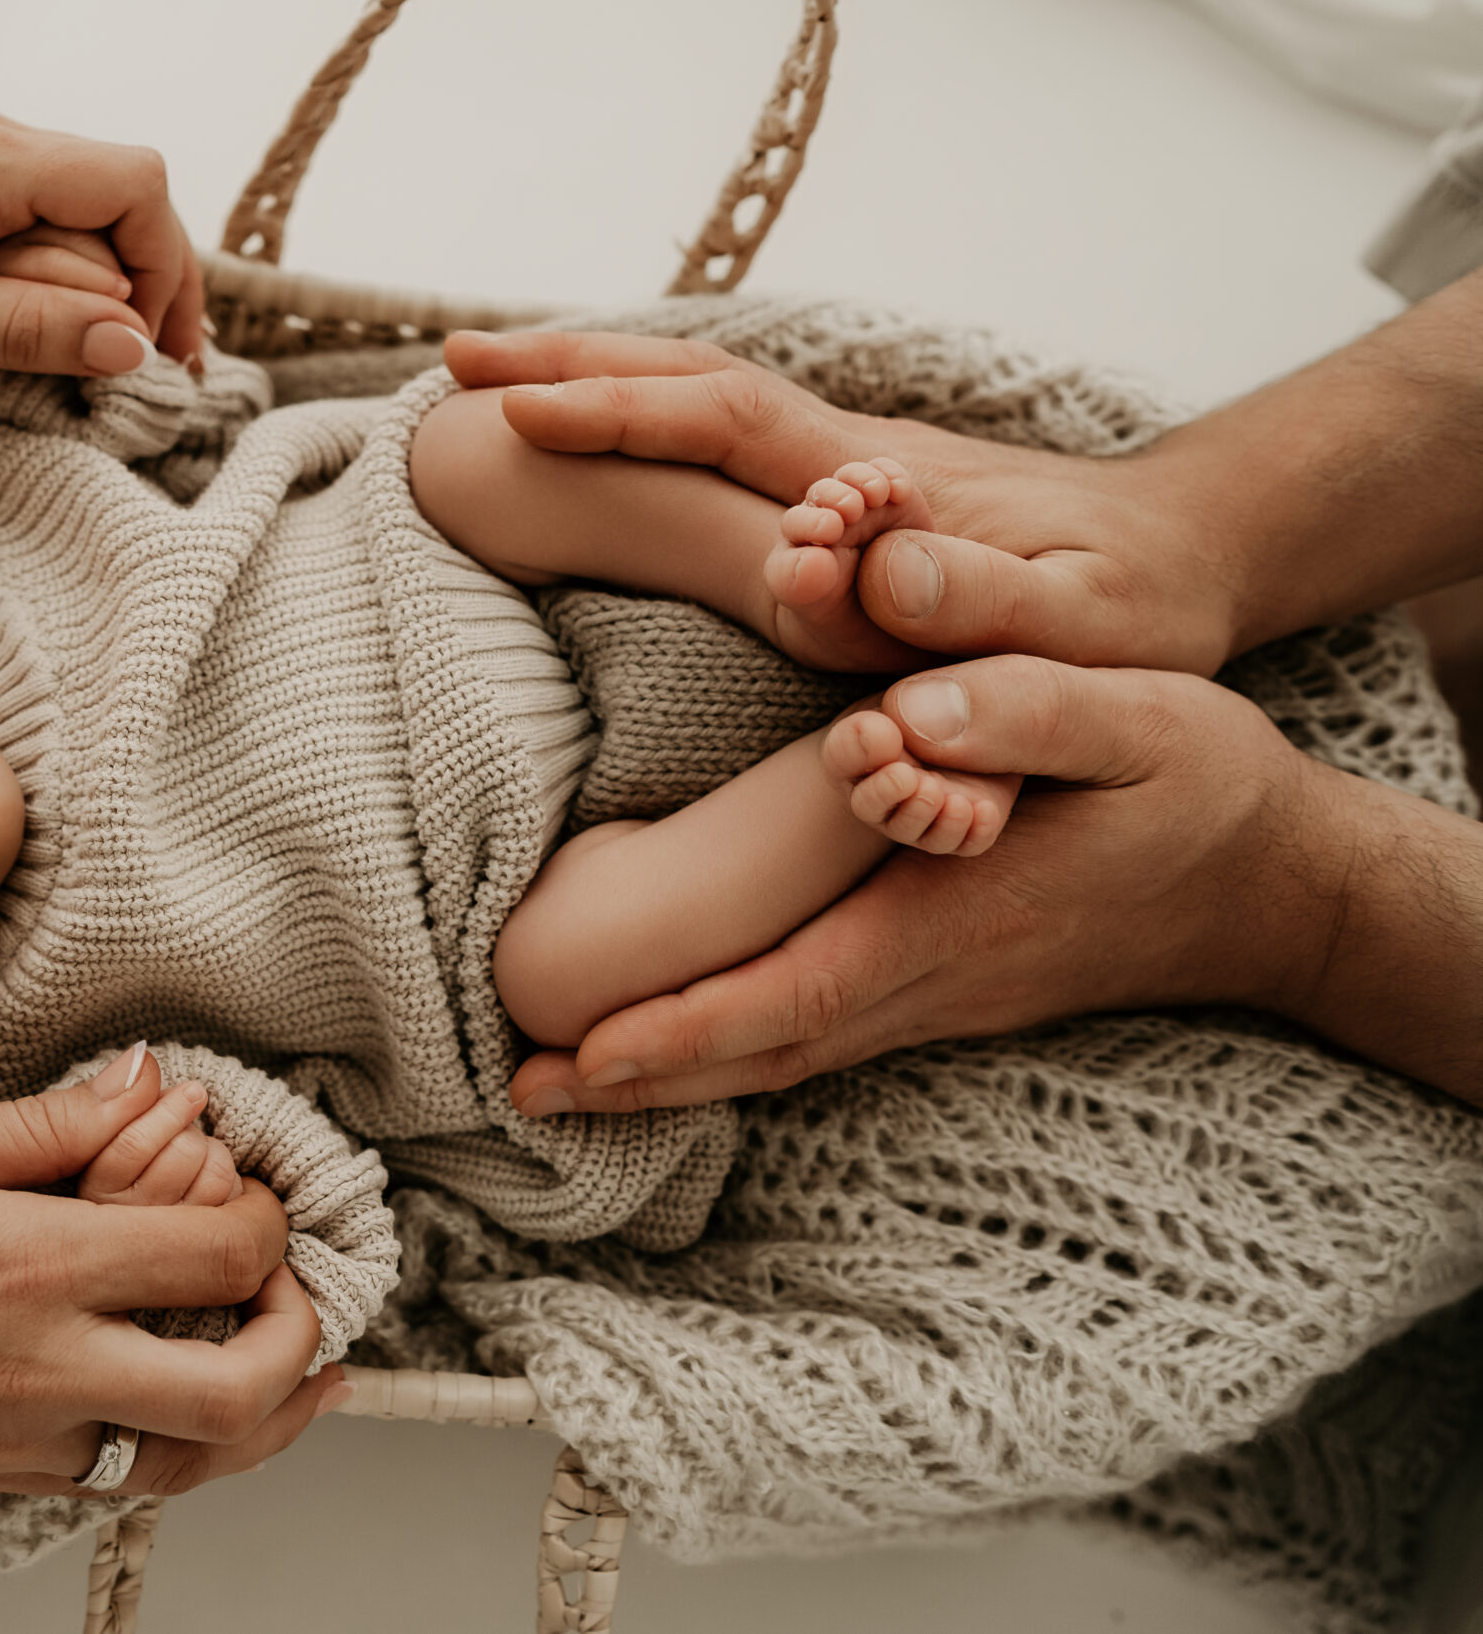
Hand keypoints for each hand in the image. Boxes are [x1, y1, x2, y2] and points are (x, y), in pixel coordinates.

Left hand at [0, 94, 205, 377]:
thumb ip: (21, 332)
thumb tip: (132, 343)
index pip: (137, 186)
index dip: (170, 274)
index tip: (155, 361)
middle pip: (111, 198)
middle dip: (121, 291)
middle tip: (87, 384)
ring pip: (65, 206)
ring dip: (69, 287)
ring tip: (19, 361)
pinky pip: (15, 206)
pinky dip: (26, 268)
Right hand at [0, 1045, 342, 1558]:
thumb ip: (31, 1125)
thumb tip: (141, 1089)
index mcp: (25, 1269)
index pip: (220, 1256)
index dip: (267, 1216)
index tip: (249, 1181)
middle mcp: (41, 1372)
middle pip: (244, 1391)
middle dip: (304, 1336)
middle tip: (294, 1283)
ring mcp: (16, 1442)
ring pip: (196, 1462)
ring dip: (266, 1414)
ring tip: (293, 1360)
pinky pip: (118, 1480)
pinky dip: (178, 1446)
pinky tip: (178, 1400)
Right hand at [443, 329, 1242, 673]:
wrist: (1186, 556)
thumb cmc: (1131, 614)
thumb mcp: (1073, 629)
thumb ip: (970, 600)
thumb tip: (858, 557)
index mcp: (882, 486)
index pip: (728, 427)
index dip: (624, 415)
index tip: (521, 415)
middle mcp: (848, 453)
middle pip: (692, 383)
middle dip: (573, 368)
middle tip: (454, 363)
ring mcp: (843, 461)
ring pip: (699, 396)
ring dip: (597, 377)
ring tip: (489, 379)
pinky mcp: (844, 484)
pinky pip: (718, 433)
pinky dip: (644, 412)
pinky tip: (601, 426)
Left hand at [504, 654, 1482, 1113]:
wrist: (1278, 888)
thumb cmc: (1201, 791)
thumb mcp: (1137, 719)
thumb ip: (1024, 709)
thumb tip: (901, 714)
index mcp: (955, 916)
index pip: (795, 986)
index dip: (684, 1027)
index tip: (579, 1054)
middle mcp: (931, 981)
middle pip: (763, 1046)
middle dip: (640, 1073)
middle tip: (517, 1087)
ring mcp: (937, 1002)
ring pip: (782, 1054)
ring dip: (672, 1072)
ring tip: (556, 1080)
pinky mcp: (943, 995)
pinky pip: (813, 1039)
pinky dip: (730, 1051)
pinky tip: (670, 1048)